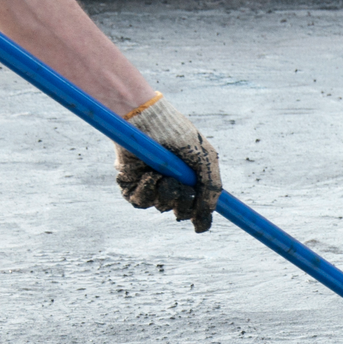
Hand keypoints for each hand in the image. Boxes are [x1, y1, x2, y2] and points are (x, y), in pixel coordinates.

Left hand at [117, 97, 221, 232]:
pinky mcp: (131, 185)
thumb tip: (210, 211)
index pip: (198, 210)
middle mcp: (172, 186)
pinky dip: (147, 189)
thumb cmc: (178, 133)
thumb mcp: (206, 158)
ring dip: (166, 191)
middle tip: (183, 186)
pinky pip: (140, 202)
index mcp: (190, 181)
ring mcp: (151, 187)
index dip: (201, 219)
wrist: (147, 118)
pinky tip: (148, 173)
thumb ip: (212, 186)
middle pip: (182, 213)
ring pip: (162, 207)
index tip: (200, 225)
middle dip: (185, 202)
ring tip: (161, 171)